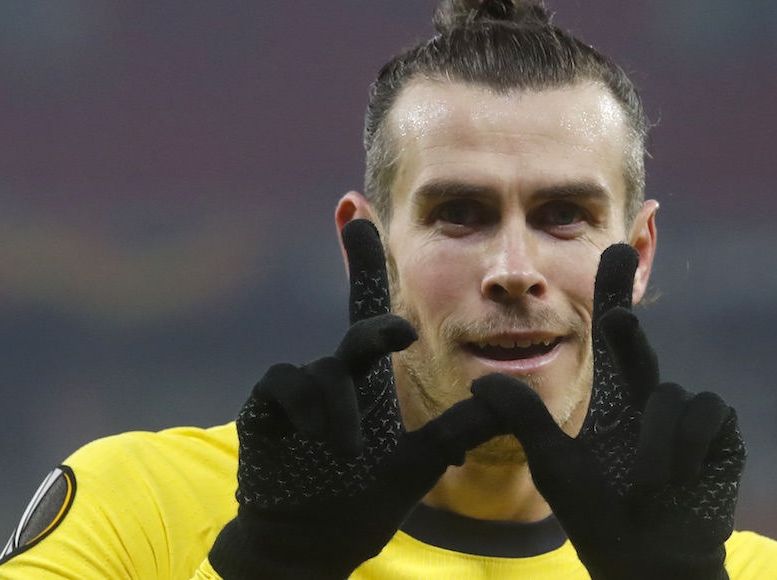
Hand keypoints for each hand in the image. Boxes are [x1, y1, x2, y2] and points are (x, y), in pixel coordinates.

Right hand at [209, 219, 499, 579]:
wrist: (308, 546)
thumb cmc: (360, 500)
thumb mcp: (420, 463)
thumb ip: (460, 429)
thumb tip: (510, 397)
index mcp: (369, 381)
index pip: (372, 312)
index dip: (364, 263)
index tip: (356, 209)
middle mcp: (336, 375)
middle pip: (357, 328)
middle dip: (376, 324)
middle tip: (402, 333)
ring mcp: (299, 391)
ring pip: (324, 367)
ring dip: (340, 406)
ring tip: (349, 451)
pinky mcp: (266, 409)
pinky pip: (284, 384)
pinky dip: (305, 406)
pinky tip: (321, 438)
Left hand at [471, 244, 745, 579]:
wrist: (648, 560)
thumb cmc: (602, 515)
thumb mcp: (556, 466)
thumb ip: (526, 422)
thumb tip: (480, 384)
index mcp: (615, 400)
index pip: (612, 340)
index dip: (614, 292)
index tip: (614, 248)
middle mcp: (650, 398)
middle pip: (637, 349)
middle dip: (627, 330)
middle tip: (614, 313)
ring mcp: (688, 414)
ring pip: (669, 398)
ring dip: (653, 449)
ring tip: (645, 491)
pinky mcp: (721, 432)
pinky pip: (704, 415)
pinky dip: (686, 451)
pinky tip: (681, 482)